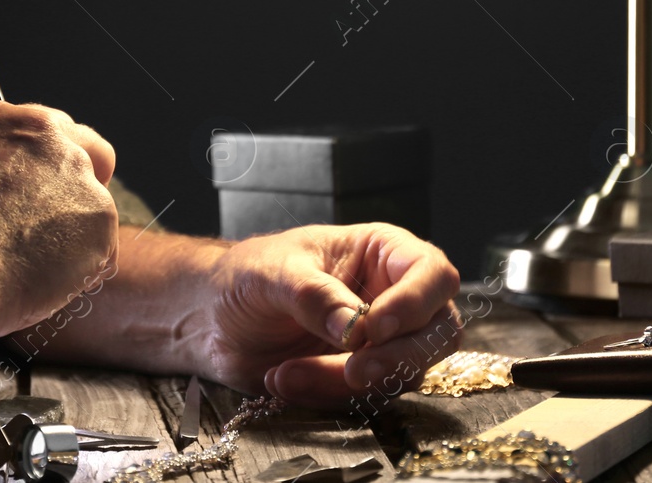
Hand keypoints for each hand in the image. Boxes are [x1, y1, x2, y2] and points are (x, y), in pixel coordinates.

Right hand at [0, 99, 118, 339]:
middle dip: (81, 184)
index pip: (46, 130)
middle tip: (60, 225)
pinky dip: (82, 269)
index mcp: (0, 120)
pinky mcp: (99, 214)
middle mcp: (45, 136)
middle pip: (89, 150)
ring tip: (35, 269)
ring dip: (75, 234)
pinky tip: (45, 283)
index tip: (40, 189)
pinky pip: (101, 248)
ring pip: (94, 205)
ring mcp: (76, 173)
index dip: (47, 164)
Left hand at [197, 223, 460, 405]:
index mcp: (381, 253)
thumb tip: (354, 326)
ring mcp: (382, 342)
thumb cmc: (246, 276)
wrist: (212, 319)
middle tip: (352, 371)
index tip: (375, 327)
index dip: (417, 302)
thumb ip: (312, 294)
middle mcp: (393, 297)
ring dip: (344, 382)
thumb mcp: (271, 273)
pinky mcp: (362, 378)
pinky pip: (366, 398)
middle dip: (397, 357)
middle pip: (438, 332)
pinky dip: (325, 395)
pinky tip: (283, 380)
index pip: (432, 274)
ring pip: (404, 374)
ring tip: (286, 372)